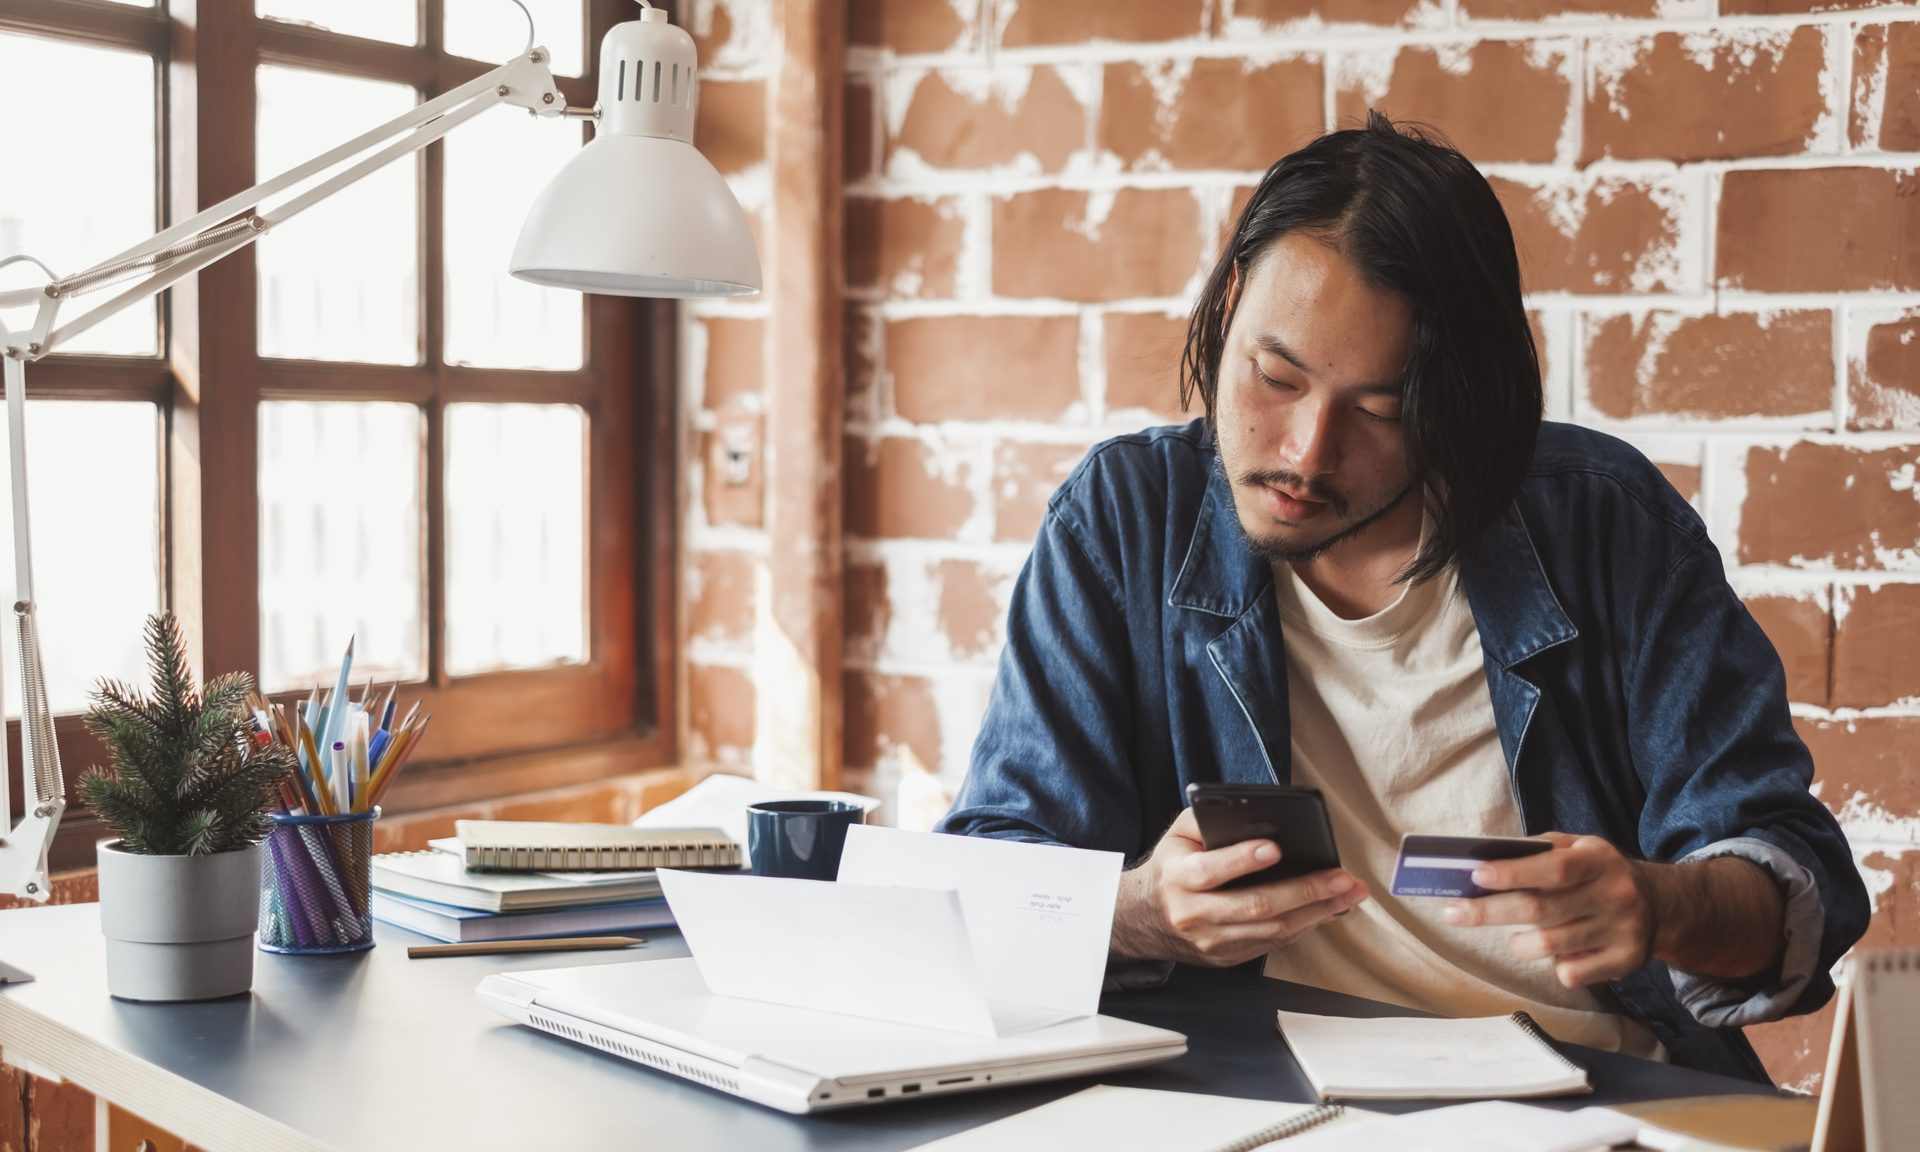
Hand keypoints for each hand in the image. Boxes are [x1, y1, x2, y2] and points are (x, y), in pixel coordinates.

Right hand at [1110, 807, 1369, 966]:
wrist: (1145, 918)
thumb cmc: (1172, 867)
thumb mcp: (1178, 836)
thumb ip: (1209, 820)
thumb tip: (1254, 815)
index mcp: (1177, 879)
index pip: (1210, 871)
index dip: (1242, 860)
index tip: (1275, 848)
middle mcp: (1193, 915)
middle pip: (1255, 906)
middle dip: (1305, 891)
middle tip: (1341, 877)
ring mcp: (1211, 942)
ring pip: (1272, 930)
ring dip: (1317, 912)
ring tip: (1348, 894)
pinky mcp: (1227, 958)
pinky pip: (1273, 943)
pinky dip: (1304, 926)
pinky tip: (1328, 910)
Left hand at [1442, 832, 1654, 987]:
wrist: (1659, 904)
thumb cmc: (1597, 873)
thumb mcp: (1578, 848)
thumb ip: (1539, 851)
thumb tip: (1486, 860)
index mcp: (1600, 861)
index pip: (1552, 869)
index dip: (1513, 873)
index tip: (1476, 876)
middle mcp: (1614, 896)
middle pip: (1541, 910)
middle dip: (1489, 912)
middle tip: (1453, 913)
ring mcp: (1622, 932)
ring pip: (1549, 946)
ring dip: (1518, 944)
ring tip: (1513, 938)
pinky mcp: (1624, 962)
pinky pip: (1570, 973)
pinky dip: (1554, 965)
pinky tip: (1559, 952)